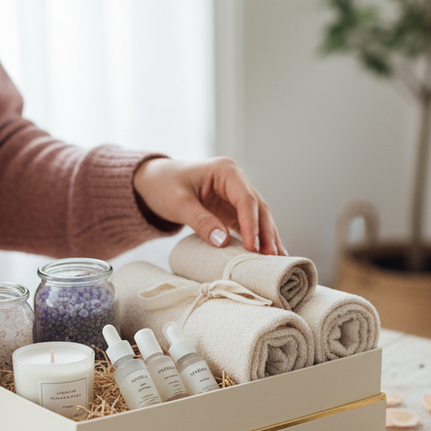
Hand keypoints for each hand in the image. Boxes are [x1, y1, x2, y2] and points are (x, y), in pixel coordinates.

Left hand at [133, 157, 285, 254]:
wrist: (153, 182)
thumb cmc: (163, 186)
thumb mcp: (178, 203)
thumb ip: (201, 221)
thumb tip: (223, 241)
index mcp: (225, 170)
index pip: (245, 199)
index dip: (251, 224)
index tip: (252, 247)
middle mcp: (236, 180)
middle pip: (258, 208)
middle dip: (266, 233)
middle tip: (273, 257)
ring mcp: (235, 193)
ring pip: (259, 216)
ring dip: (268, 237)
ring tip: (277, 259)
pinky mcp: (231, 207)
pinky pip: (249, 223)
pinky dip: (258, 238)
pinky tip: (268, 253)